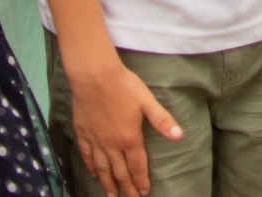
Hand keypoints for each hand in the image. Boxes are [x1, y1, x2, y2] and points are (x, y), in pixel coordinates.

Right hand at [65, 55, 181, 196]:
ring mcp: (95, 140)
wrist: (94, 76)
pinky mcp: (83, 133)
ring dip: (108, 183)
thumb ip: (162, 119)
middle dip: (127, 188)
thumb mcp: (146, 101)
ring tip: (111, 195)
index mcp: (129, 138)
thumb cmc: (123, 86)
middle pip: (120, 172)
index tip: (144, 192)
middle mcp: (111, 144)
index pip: (137, 165)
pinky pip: (86, 156)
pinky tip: (93, 173)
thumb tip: (178, 135)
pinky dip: (90, 167)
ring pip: (102, 168)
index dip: (141, 180)